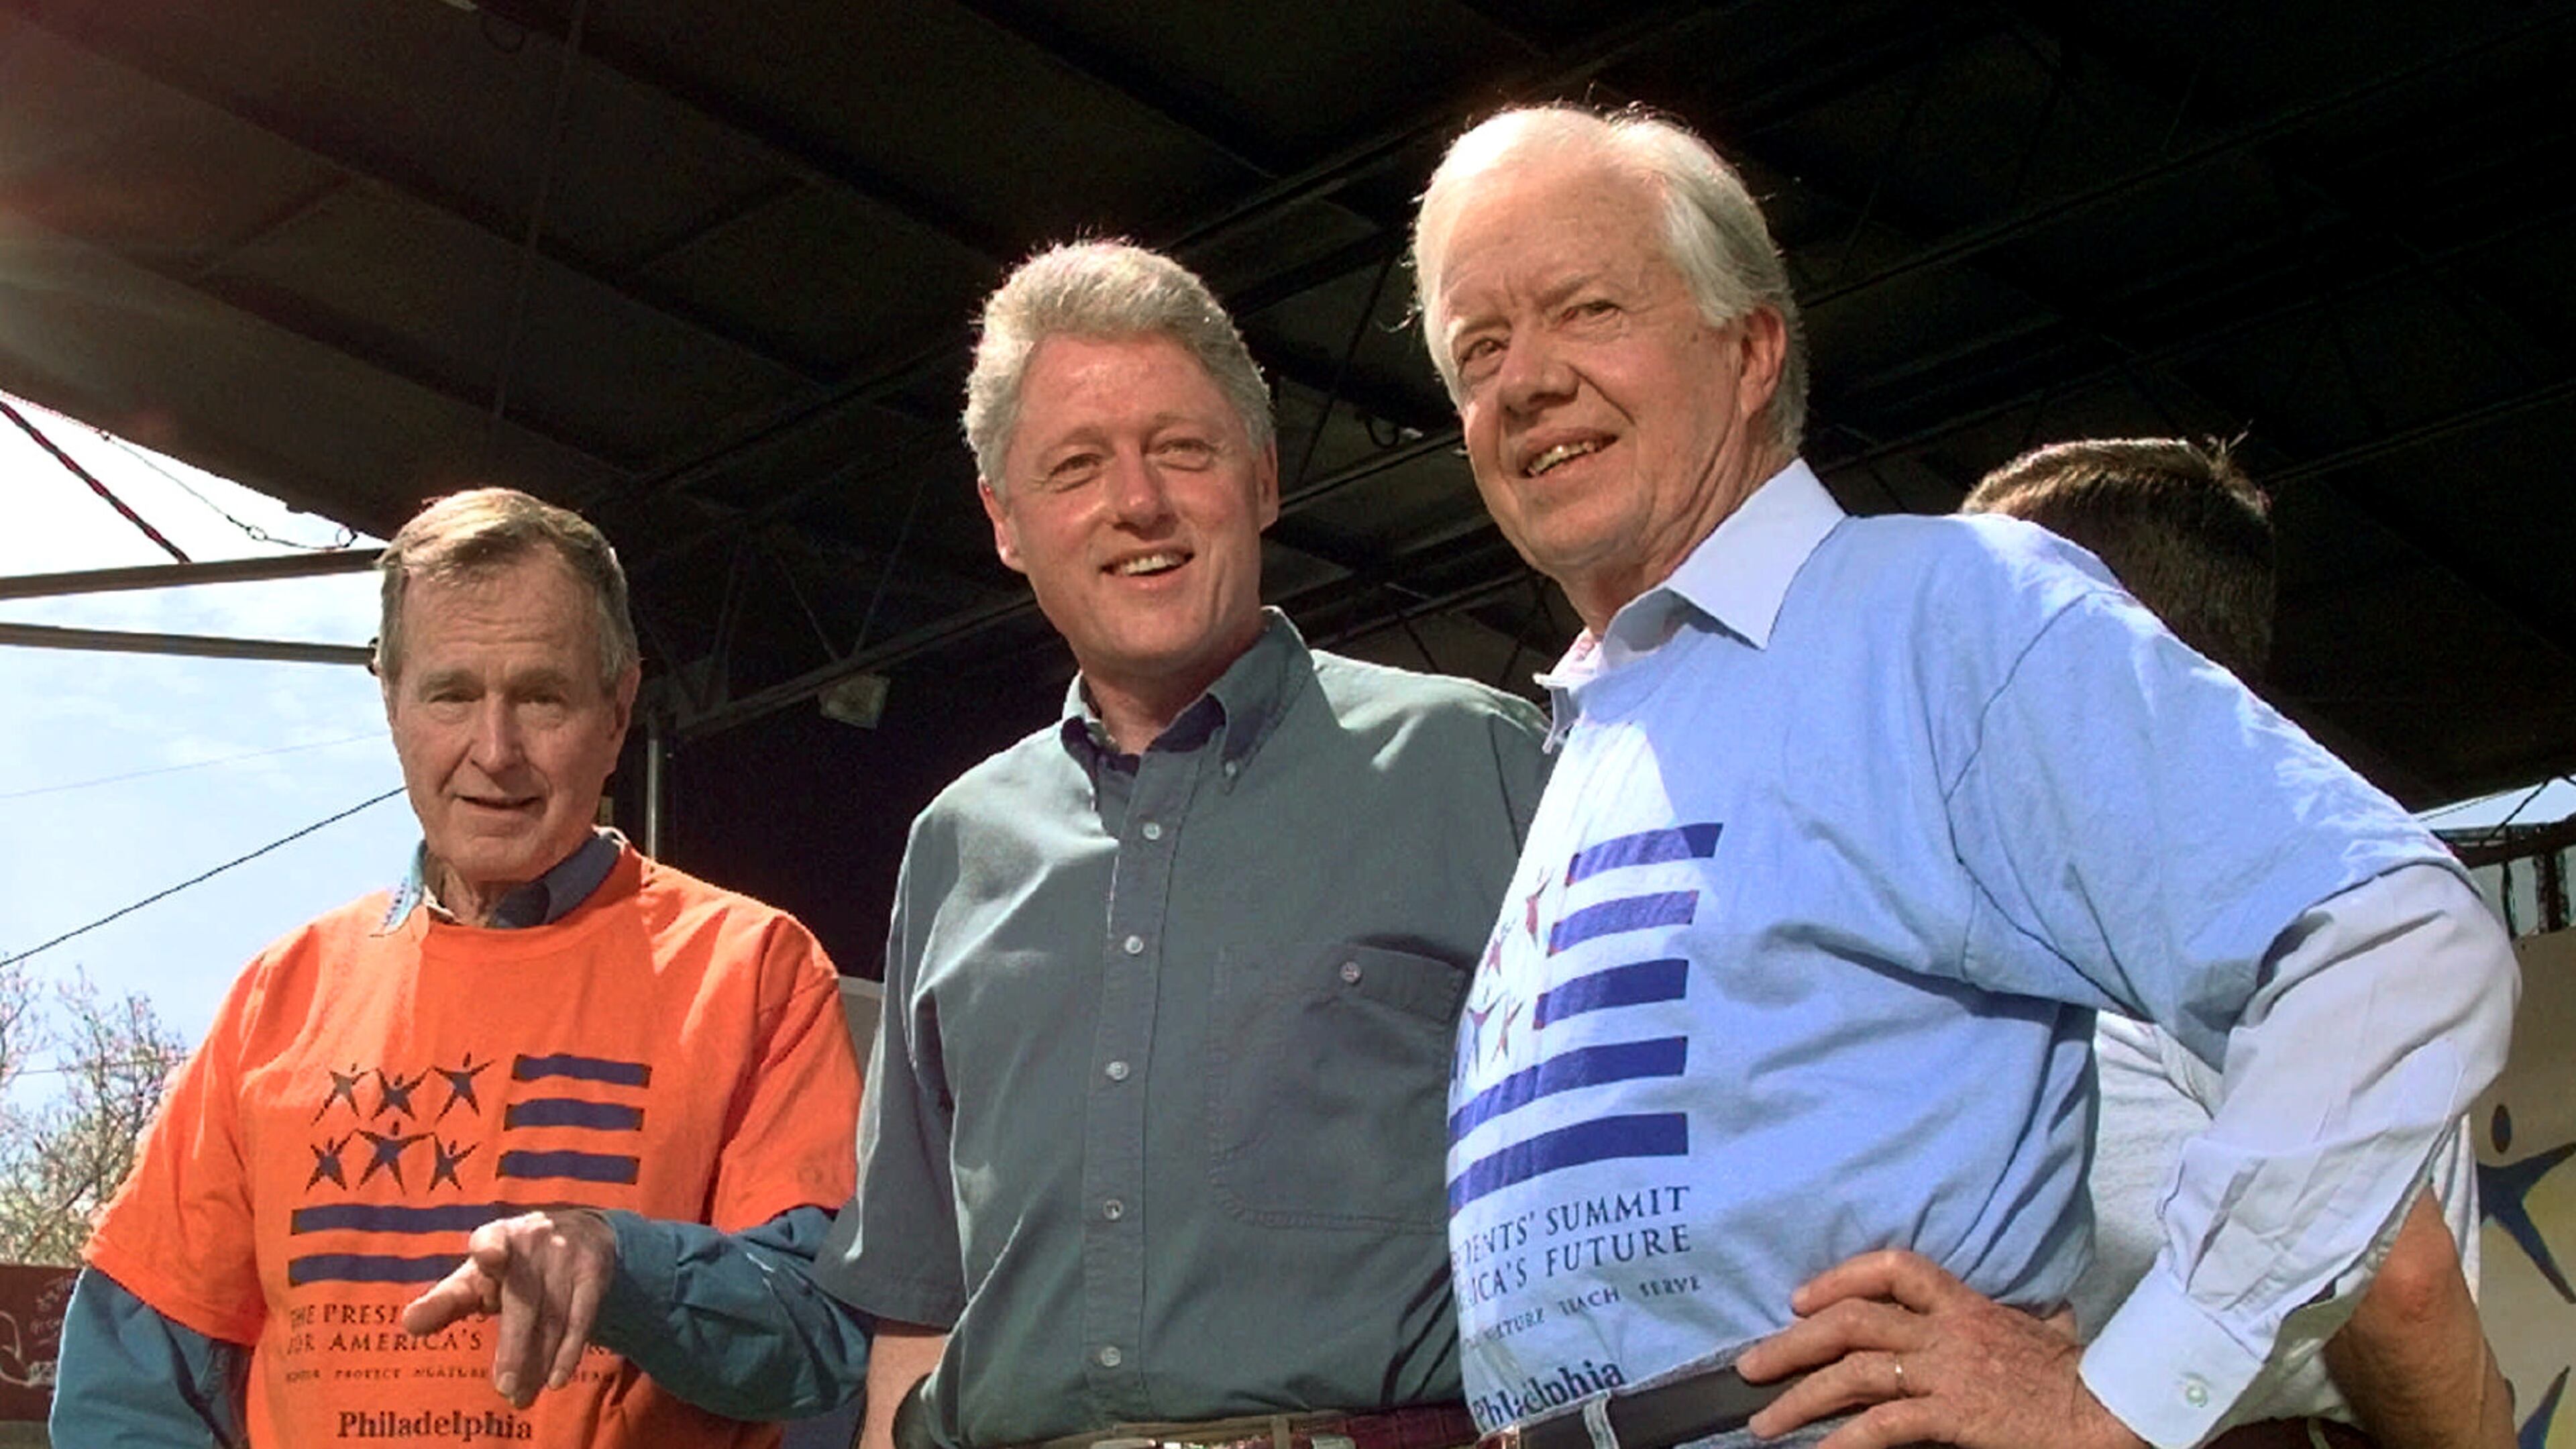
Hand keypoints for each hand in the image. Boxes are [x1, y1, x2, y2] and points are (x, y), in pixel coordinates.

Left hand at [400, 1207, 617, 1408]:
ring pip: (553, 1316)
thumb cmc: (511, 1264)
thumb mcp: (477, 1277)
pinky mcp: (593, 1272)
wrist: (578, 1232)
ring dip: (538, 1361)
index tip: (489, 1258)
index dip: (491, 1251)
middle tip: (505, 1387)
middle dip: (515, 1345)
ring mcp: (568, 1255)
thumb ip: (444, 1301)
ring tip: (521, 1397)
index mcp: (497, 1237)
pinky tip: (555, 1379)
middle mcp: (534, 1239)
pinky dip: (568, 1351)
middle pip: (524, 1299)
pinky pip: (581, 1318)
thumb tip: (408, 1324)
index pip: (490, 1243)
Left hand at [1734, 1249, 2147, 1448]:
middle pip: (1852, 1321)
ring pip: (1854, 1371)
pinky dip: (1843, 1441)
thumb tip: (2022, 1318)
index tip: (1800, 1299)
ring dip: (1800, 1396)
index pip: (1892, 1268)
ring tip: (1765, 1421)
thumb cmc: (2078, 1378)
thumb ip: (2008, 1320)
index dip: (1838, 1278)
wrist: (2113, 1411)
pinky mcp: (1954, 1414)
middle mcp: (1948, 1330)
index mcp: (1966, 1304)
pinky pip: (1883, 1425)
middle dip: (1793, 1342)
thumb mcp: (2039, 1332)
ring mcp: (1948, 1371)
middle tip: (1750, 1365)